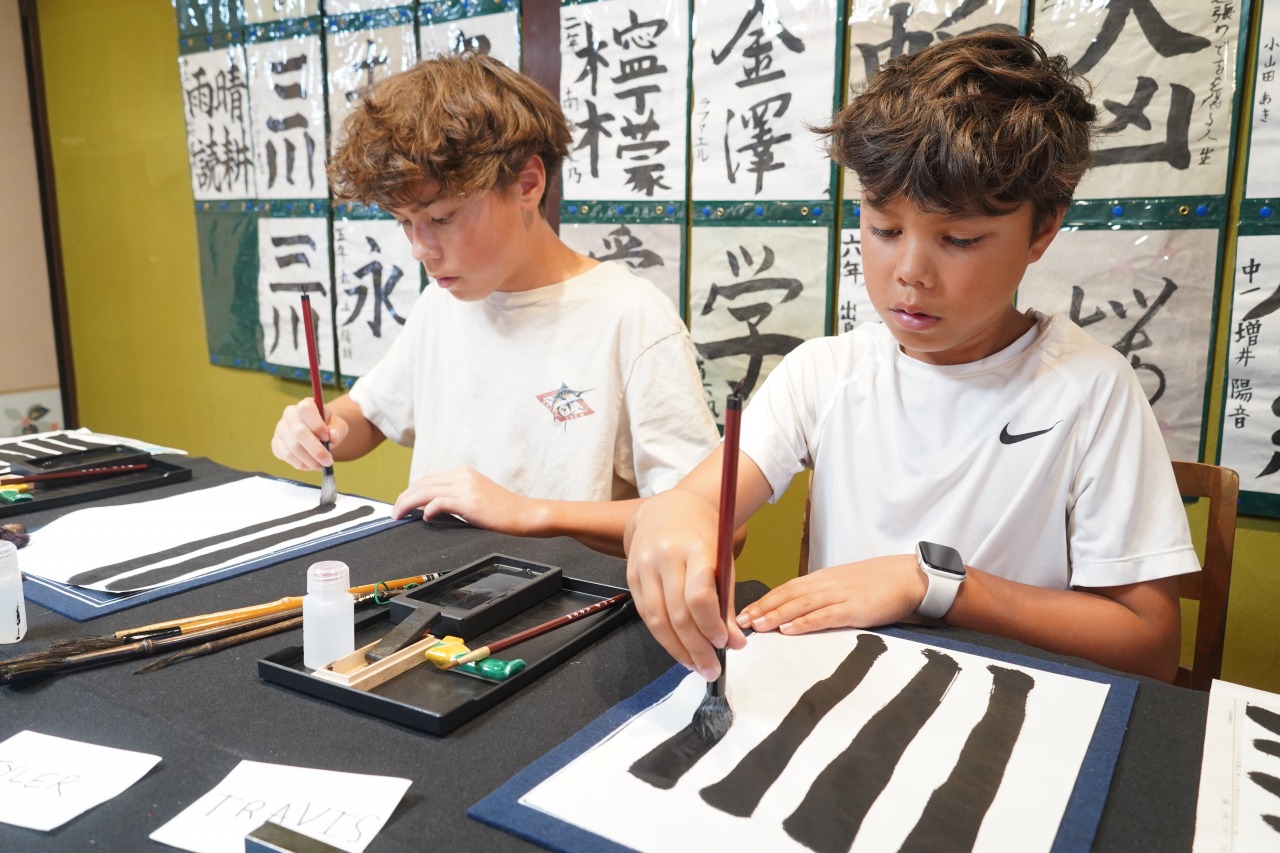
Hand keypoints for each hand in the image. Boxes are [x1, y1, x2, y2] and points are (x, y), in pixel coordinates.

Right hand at [271, 398, 349, 470]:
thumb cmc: (328, 427)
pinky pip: (286, 456)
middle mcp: (290, 414)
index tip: (327, 437)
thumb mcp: (338, 426)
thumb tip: (332, 436)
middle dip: (316, 450)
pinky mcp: (276, 443)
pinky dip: (301, 464)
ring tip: (321, 465)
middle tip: (328, 461)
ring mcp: (280, 429)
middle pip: (299, 432)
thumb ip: (338, 430)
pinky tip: (310, 465)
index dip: (316, 424)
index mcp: (305, 405)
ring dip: (309, 460)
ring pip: (292, 447)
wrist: (317, 434)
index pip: (306, 409)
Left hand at [392, 466, 533, 529]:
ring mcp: (466, 487)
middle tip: (394, 513)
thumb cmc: (502, 511)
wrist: (525, 514)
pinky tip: (425, 517)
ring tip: (399, 515)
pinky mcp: (469, 501)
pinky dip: (428, 509)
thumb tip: (429, 508)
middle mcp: (462, 475)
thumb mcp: (476, 496)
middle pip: (423, 484)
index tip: (401, 504)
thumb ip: (455, 496)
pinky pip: (439, 502)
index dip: (410, 492)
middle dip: (404, 498)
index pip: (428, 479)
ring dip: (408, 504)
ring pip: (426, 491)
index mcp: (463, 472)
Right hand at [625, 489, 746, 680]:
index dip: (710, 626)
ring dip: (677, 649)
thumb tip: (735, 643)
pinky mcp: (631, 576)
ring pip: (656, 619)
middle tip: (710, 668)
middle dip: (696, 648)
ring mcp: (644, 566)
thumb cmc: (701, 535)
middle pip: (677, 613)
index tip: (724, 644)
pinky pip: (645, 614)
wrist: (666, 509)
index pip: (699, 595)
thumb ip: (727, 603)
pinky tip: (678, 648)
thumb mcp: (723, 560)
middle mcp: (665, 556)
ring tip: (695, 665)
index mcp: (694, 549)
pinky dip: (662, 636)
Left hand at [735, 554, 927, 634]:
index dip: (765, 600)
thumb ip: (824, 594)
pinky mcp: (855, 608)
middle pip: (788, 595)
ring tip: (757, 625)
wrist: (910, 576)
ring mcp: (840, 595)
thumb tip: (802, 607)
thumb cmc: (879, 582)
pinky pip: (825, 615)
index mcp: (824, 578)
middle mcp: (827, 584)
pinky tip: (789, 629)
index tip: (745, 611)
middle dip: (762, 608)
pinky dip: (805, 622)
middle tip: (740, 621)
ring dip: (776, 615)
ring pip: (801, 604)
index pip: (787, 588)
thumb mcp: (846, 584)